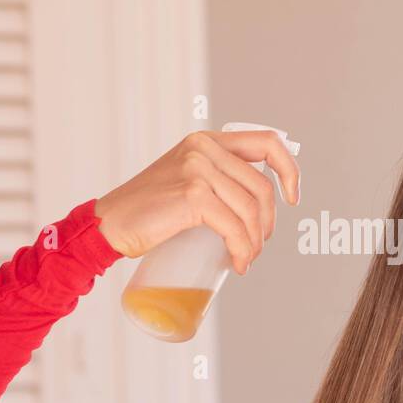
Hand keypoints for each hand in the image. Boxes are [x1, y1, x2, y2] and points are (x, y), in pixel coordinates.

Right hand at [93, 128, 299, 274]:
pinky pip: (234, 227)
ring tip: (246, 259)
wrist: (109, 225)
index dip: (290, 170)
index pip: (267, 142)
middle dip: (268, 224)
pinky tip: (239, 263)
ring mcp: (198, 169)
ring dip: (256, 242)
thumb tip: (255, 204)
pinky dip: (243, 250)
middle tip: (257, 246)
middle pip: (262, 187)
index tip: (293, 197)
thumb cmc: (147, 210)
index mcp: (207, 140)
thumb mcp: (184, 178)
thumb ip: (212, 177)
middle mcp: (204, 147)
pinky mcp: (192, 195)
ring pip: (251, 210)